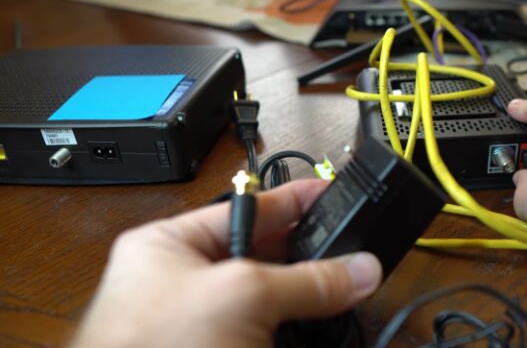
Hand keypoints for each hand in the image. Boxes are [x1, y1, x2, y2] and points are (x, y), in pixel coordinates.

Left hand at [71, 180, 381, 347]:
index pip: (244, 209)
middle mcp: (183, 283)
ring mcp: (201, 326)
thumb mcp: (241, 296)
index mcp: (168, 247)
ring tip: (345, 285)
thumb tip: (356, 270)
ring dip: (305, 296)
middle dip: (305, 252)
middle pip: (260, 254)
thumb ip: (304, 280)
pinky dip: (296, 331)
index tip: (328, 194)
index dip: (291, 200)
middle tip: (349, 245)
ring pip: (268, 300)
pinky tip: (323, 325)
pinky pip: (267, 333)